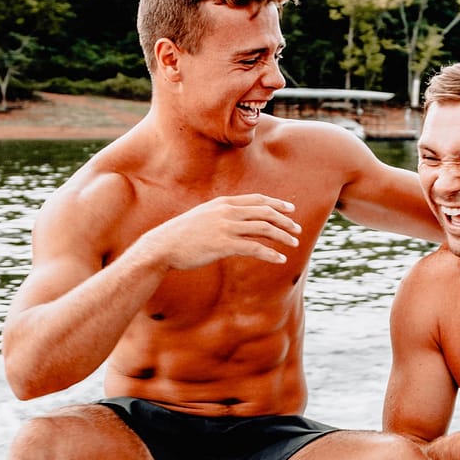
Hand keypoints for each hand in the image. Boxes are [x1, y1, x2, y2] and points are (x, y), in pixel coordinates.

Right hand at [139, 194, 301, 270]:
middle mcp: (226, 212)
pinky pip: (255, 248)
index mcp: (223, 203)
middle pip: (265, 212)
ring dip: (282, 236)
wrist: (162, 246)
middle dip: (284, 220)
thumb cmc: (182, 234)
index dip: (276, 203)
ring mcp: (225, 227)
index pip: (257, 199)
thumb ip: (222, 215)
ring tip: (294, 244)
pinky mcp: (224, 245)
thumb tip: (237, 220)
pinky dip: (271, 254)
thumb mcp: (203, 217)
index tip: (290, 210)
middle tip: (297, 230)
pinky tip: (281, 259)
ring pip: (264, 229)